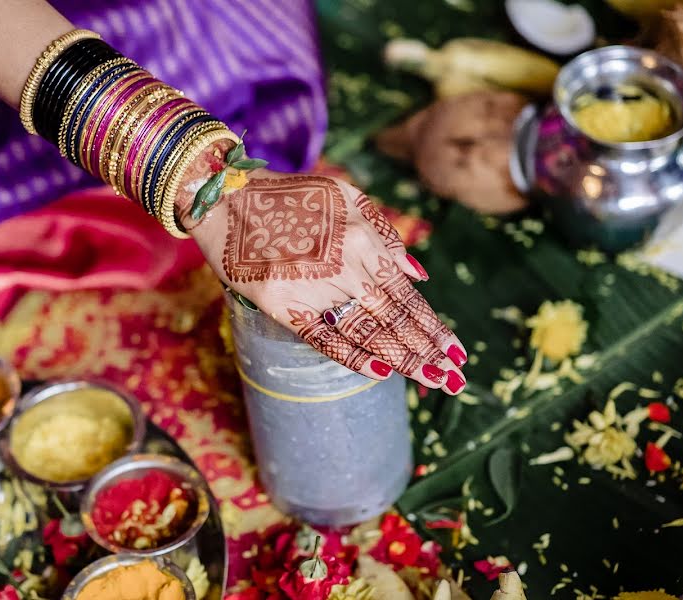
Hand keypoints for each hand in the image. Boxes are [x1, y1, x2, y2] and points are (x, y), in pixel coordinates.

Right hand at [180, 167, 467, 392]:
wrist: (226, 200)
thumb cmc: (288, 195)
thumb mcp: (345, 196)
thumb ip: (385, 233)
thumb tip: (419, 273)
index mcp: (362, 241)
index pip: (407, 296)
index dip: (434, 327)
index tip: (456, 352)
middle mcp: (344, 268)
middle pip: (395, 320)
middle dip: (428, 352)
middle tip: (454, 380)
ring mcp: (313, 290)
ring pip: (368, 333)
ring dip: (402, 360)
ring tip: (431, 381)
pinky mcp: (282, 306)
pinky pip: (324, 338)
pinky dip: (352, 356)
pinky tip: (380, 373)